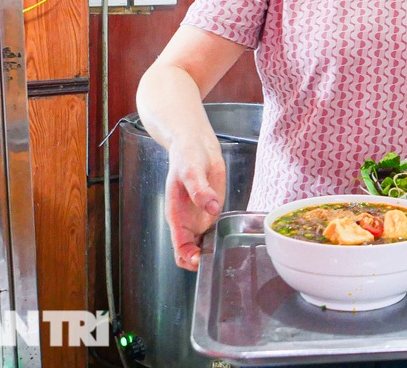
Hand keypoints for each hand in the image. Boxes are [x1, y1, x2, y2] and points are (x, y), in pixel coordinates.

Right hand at [165, 139, 226, 270]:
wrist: (197, 146)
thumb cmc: (187, 157)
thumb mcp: (191, 171)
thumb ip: (199, 189)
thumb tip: (211, 207)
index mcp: (176, 215)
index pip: (178, 246)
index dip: (188, 256)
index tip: (201, 258)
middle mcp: (186, 221)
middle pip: (189, 252)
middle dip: (200, 260)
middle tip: (217, 256)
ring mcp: (199, 218)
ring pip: (202, 245)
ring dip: (211, 252)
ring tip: (226, 251)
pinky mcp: (211, 212)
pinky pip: (213, 232)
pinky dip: (219, 240)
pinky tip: (230, 238)